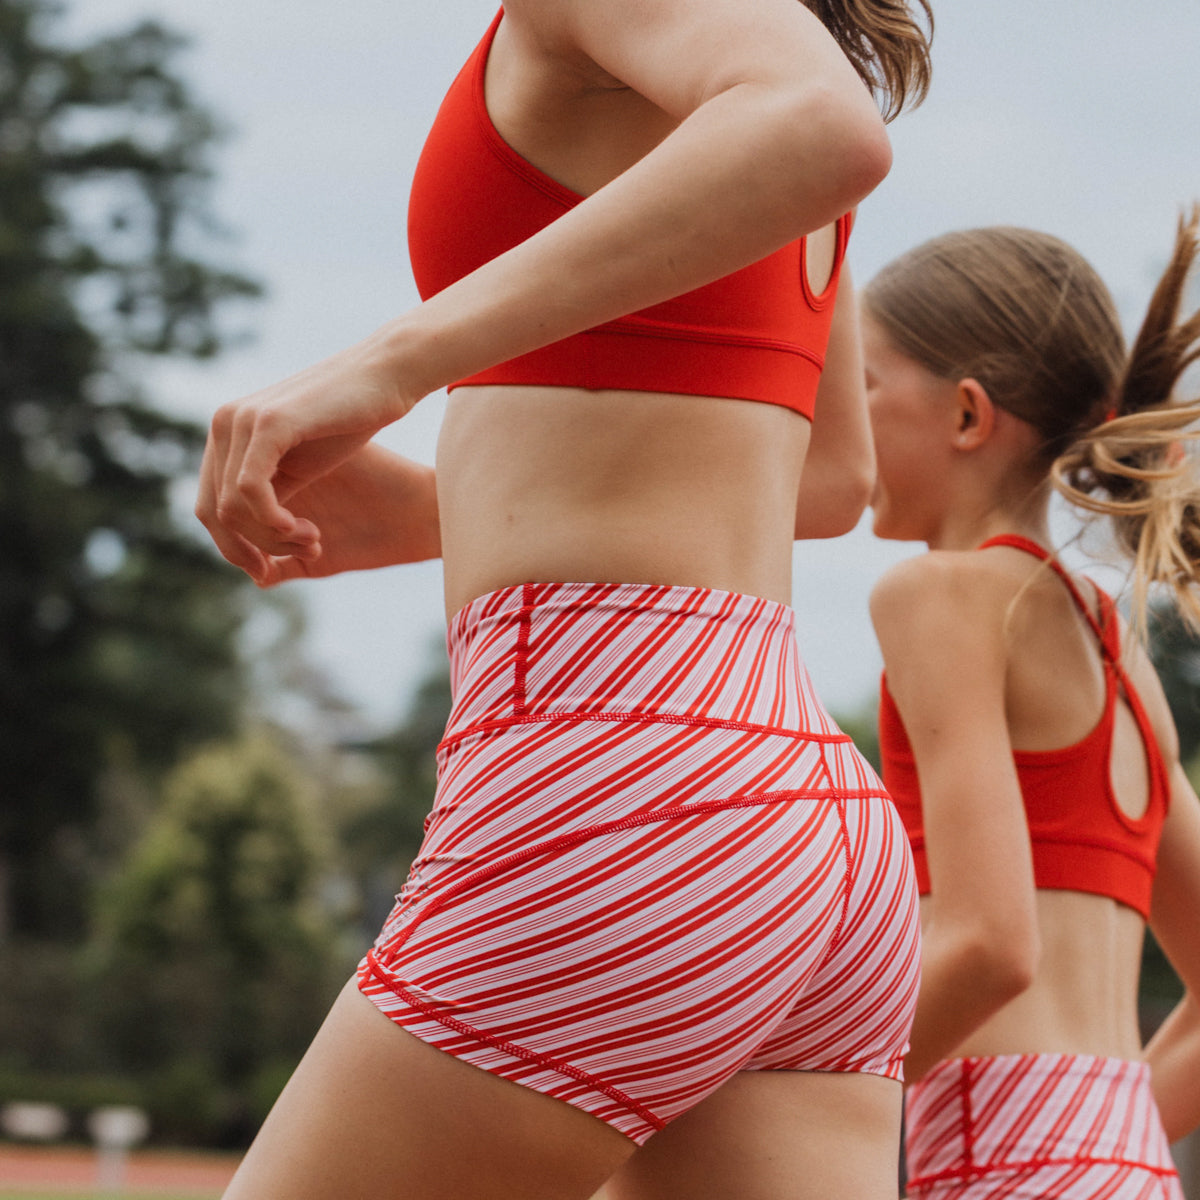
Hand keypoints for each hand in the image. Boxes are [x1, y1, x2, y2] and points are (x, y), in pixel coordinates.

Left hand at [196, 334, 416, 582]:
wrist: (385, 378)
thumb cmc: (350, 420)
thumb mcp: (299, 466)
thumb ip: (268, 494)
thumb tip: (246, 541)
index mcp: (227, 433)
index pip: (208, 505)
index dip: (234, 547)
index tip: (269, 568)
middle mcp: (223, 423)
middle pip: (214, 512)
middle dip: (255, 547)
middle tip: (305, 551)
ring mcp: (241, 420)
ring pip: (231, 508)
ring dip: (272, 538)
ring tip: (313, 539)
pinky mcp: (268, 423)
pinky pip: (250, 490)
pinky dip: (273, 521)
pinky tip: (303, 530)